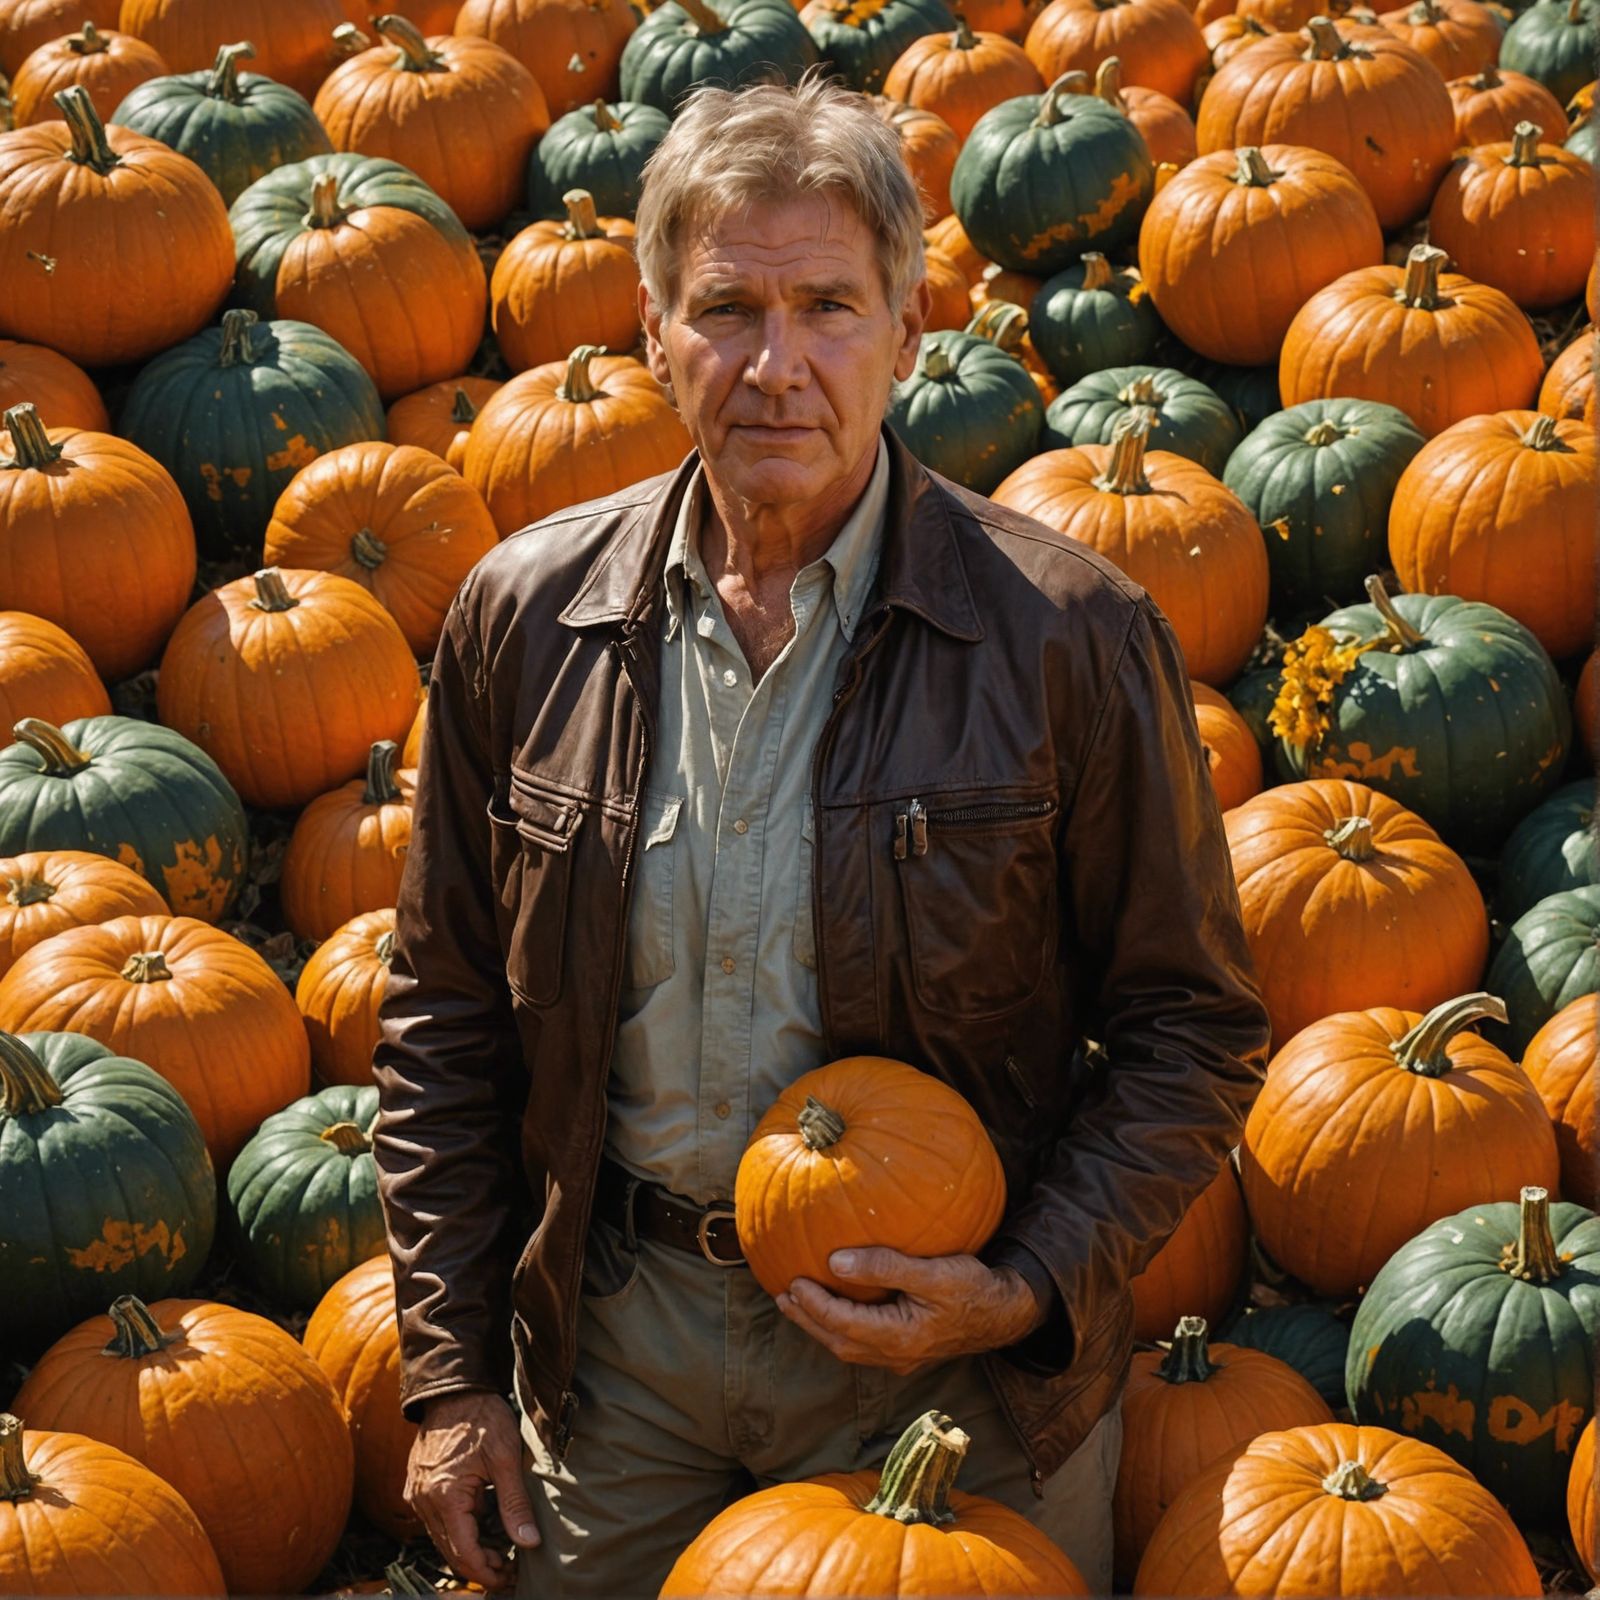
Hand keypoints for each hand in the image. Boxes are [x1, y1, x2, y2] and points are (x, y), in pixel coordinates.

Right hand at [408, 1392, 540, 1591]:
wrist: (454, 1388)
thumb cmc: (482, 1417)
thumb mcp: (506, 1458)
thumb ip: (515, 1504)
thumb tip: (529, 1543)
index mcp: (444, 1497)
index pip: (464, 1554)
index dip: (487, 1572)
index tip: (511, 1578)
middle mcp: (423, 1502)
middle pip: (452, 1552)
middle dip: (481, 1567)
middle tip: (511, 1570)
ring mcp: (417, 1495)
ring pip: (443, 1539)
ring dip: (470, 1550)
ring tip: (502, 1553)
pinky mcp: (419, 1487)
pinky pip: (437, 1521)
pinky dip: (459, 1531)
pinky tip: (483, 1527)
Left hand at [775, 1249, 1046, 1375]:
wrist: (1004, 1313)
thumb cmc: (973, 1287)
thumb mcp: (932, 1273)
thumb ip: (885, 1267)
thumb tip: (835, 1262)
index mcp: (900, 1337)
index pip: (843, 1326)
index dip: (814, 1307)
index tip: (792, 1283)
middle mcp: (896, 1355)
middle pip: (838, 1343)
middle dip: (808, 1321)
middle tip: (782, 1296)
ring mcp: (901, 1357)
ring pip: (848, 1347)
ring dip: (820, 1326)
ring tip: (797, 1302)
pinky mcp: (907, 1350)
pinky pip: (862, 1342)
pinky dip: (840, 1326)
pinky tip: (835, 1306)